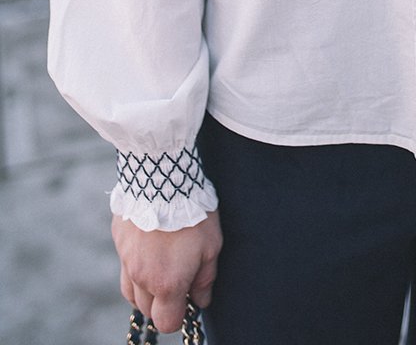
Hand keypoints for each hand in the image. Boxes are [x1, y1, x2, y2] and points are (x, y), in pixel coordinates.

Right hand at [112, 210, 222, 333]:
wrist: (163, 178)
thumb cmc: (192, 212)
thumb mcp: (211, 246)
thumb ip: (205, 278)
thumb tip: (200, 300)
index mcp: (166, 283)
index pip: (166, 322)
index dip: (178, 316)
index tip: (186, 300)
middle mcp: (142, 277)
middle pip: (147, 309)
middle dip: (161, 302)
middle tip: (177, 278)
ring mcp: (126, 260)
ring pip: (130, 291)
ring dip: (145, 289)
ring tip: (161, 267)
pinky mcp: (119, 241)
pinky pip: (124, 264)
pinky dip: (134, 266)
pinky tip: (149, 248)